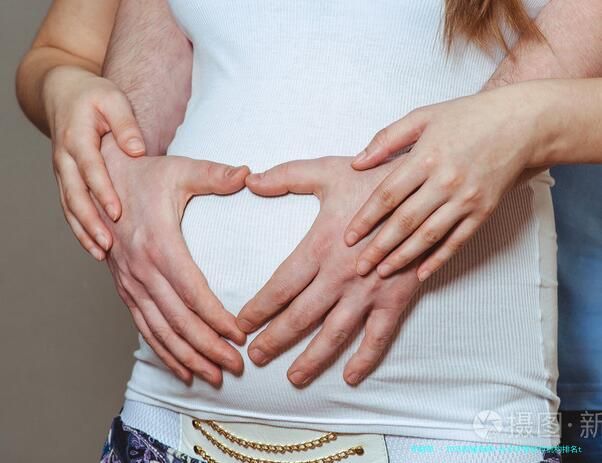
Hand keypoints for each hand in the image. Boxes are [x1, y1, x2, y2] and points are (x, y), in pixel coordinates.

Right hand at [43, 65, 145, 260]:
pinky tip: (94, 247)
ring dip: (83, 231)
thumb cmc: (94, 96)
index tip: (117, 212)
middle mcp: (65, 158)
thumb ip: (125, 124)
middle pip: (75, 195)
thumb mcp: (113, 99)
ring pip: (69, 206)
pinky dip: (80, 228)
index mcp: (77, 138)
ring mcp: (63, 172)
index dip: (103, 192)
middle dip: (90, 221)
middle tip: (107, 244)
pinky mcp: (67, 180)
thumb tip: (137, 150)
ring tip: (100, 253)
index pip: (90, 169)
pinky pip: (70, 207)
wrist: (64, 93)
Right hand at [99, 134, 247, 386]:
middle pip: (178, 320)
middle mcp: (141, 269)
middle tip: (235, 367)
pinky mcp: (125, 287)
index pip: (192, 292)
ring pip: (160, 330)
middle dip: (207, 348)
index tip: (241, 336)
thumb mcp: (180, 170)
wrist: (100, 178)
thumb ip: (215, 175)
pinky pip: (144, 327)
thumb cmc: (145, 174)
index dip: (216, 318)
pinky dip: (162, 351)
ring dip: (187, 357)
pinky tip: (181, 368)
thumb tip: (250, 174)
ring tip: (214, 378)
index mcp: (159, 244)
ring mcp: (130, 282)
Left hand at [237, 156, 420, 386]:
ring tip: (293, 378)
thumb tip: (250, 180)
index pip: (282, 285)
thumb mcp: (328, 171)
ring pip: (335, 333)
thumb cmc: (374, 179)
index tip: (241, 324)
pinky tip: (350, 376)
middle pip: (301, 316)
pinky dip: (366, 358)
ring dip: (312, 358)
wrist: (424, 190)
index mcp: (321, 246)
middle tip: (256, 356)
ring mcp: (369, 290)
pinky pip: (379, 335)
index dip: (259, 307)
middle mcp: (341, 275)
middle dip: (275, 339)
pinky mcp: (395, 298)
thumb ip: (287, 176)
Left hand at [345, 84, 551, 280]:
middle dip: (378, 247)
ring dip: (403, 257)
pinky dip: (439, 258)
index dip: (365, 219)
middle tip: (358, 267)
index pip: (387, 195)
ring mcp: (466, 199)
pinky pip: (457, 240)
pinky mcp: (483, 211)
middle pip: (404, 221)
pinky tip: (420, 273)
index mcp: (425, 157)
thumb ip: (386, 139)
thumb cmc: (467, 116)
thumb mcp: (423, 117)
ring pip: (428, 236)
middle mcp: (445, 181)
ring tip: (381, 272)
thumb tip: (356, 163)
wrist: (521, 123)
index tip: (349, 237)